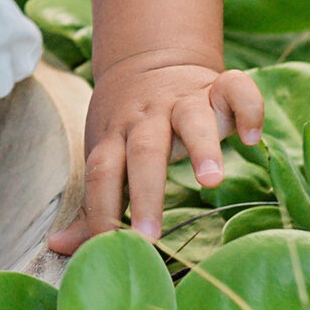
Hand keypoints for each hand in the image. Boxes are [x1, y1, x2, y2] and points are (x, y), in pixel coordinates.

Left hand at [54, 61, 264, 252]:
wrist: (149, 61)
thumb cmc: (127, 127)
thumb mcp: (107, 157)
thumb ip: (94, 204)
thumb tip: (58, 247)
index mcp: (115, 137)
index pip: (102, 173)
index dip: (102, 210)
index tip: (109, 248)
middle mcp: (147, 117)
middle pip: (143, 151)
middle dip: (146, 192)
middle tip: (151, 234)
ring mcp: (183, 100)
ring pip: (191, 118)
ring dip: (201, 147)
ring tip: (211, 181)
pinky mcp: (216, 87)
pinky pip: (236, 89)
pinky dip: (247, 108)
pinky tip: (252, 138)